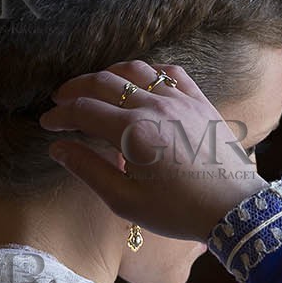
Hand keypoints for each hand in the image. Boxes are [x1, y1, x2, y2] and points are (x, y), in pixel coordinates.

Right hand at [38, 60, 269, 241]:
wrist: (234, 208)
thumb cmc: (178, 211)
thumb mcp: (126, 201)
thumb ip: (89, 171)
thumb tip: (58, 149)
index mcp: (132, 132)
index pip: (83, 111)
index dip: (60, 115)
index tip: (47, 124)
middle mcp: (154, 107)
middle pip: (103, 83)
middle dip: (76, 89)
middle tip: (61, 100)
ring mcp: (180, 100)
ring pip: (136, 70)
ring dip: (109, 74)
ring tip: (95, 86)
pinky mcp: (200, 101)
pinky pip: (171, 72)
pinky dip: (149, 71)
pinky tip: (140, 79)